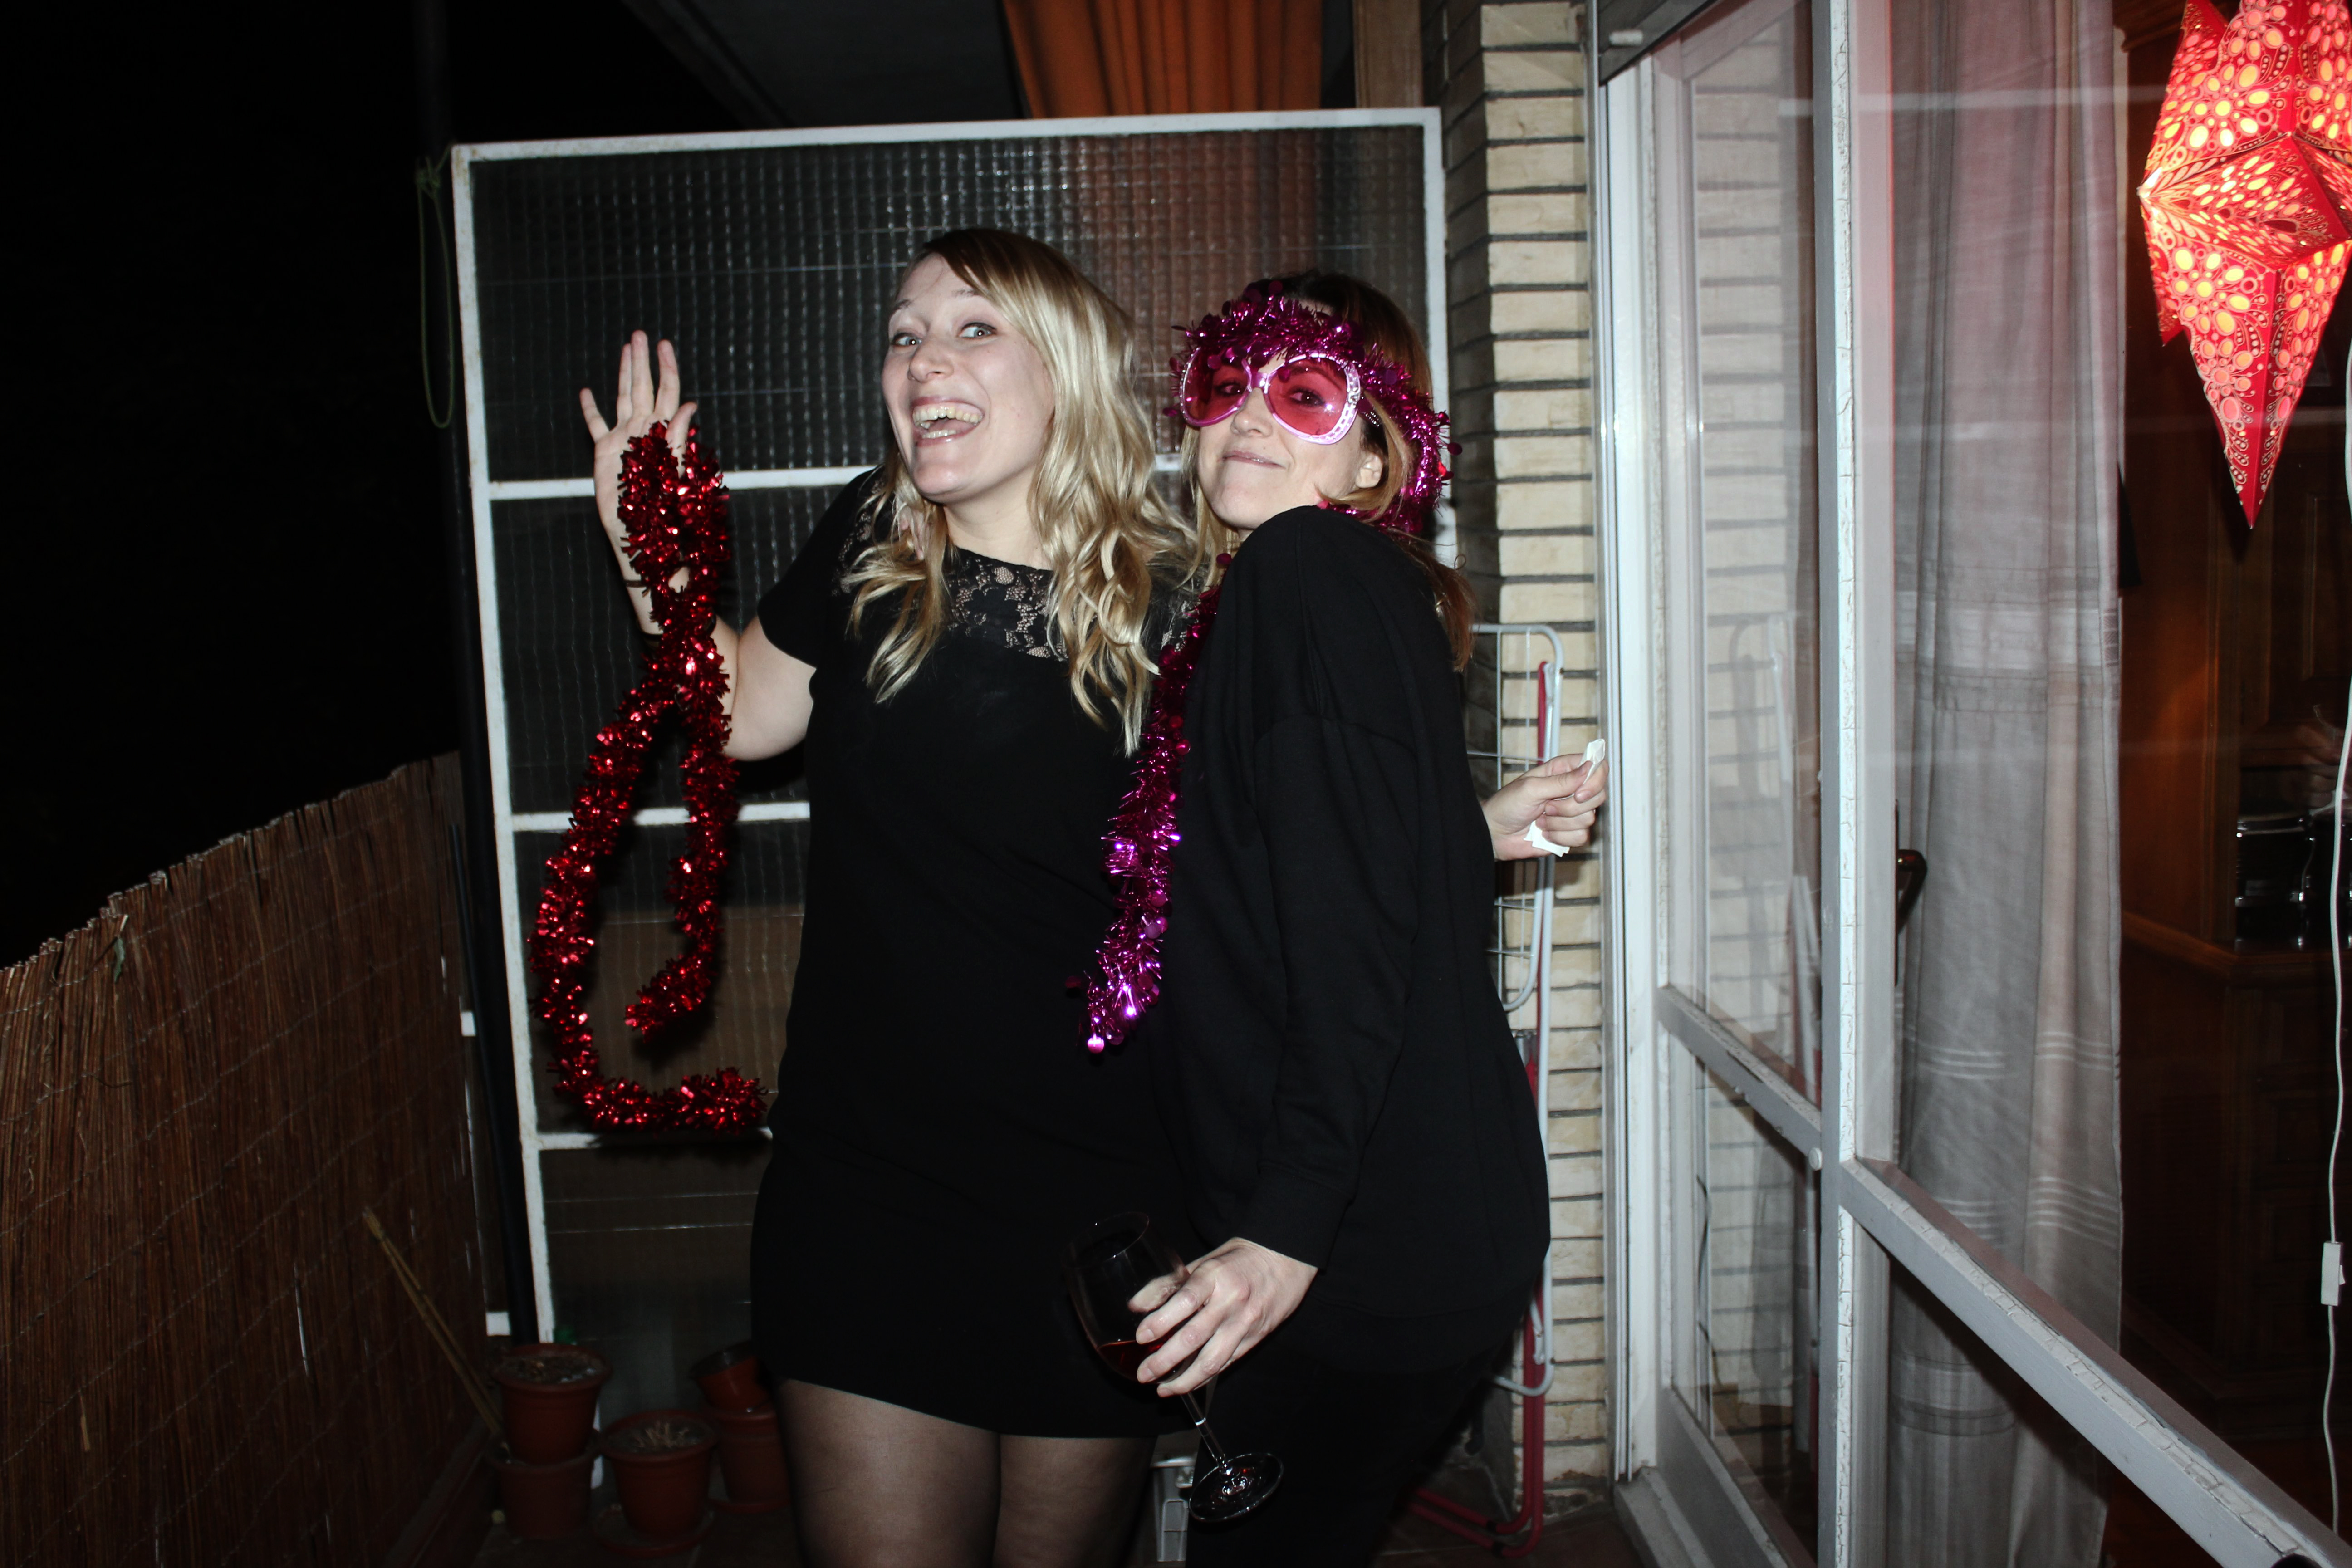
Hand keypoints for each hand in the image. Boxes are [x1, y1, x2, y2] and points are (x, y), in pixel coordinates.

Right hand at [580, 333, 698, 622]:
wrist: (638, 535)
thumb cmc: (661, 511)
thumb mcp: (673, 471)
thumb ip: (679, 437)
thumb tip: (691, 406)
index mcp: (661, 433)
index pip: (667, 393)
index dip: (667, 368)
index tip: (664, 345)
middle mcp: (643, 431)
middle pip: (644, 388)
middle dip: (643, 361)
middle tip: (642, 334)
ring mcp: (623, 440)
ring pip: (623, 398)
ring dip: (625, 374)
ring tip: (626, 349)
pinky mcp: (604, 453)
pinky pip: (596, 425)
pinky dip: (591, 409)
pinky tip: (587, 392)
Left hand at [1130, 1239, 1315, 1395]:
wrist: (1287, 1260)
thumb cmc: (1239, 1258)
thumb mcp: (1203, 1262)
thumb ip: (1170, 1284)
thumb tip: (1136, 1305)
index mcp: (1214, 1276)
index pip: (1184, 1302)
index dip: (1160, 1322)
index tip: (1141, 1336)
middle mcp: (1230, 1301)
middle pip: (1193, 1337)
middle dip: (1164, 1361)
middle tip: (1144, 1374)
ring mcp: (1244, 1323)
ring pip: (1212, 1360)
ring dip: (1184, 1380)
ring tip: (1163, 1389)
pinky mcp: (1255, 1338)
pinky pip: (1226, 1364)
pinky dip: (1204, 1378)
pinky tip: (1188, 1384)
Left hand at [1485, 755, 1608, 859]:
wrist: (1495, 834)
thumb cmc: (1506, 805)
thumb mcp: (1531, 788)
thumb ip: (1561, 781)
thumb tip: (1588, 768)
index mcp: (1563, 771)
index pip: (1596, 767)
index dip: (1595, 779)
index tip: (1579, 793)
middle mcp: (1571, 790)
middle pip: (1598, 796)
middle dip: (1571, 807)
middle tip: (1547, 807)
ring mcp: (1572, 813)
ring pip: (1589, 819)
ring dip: (1560, 823)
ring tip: (1539, 820)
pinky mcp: (1569, 833)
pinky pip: (1581, 837)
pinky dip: (1560, 837)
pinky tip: (1544, 833)